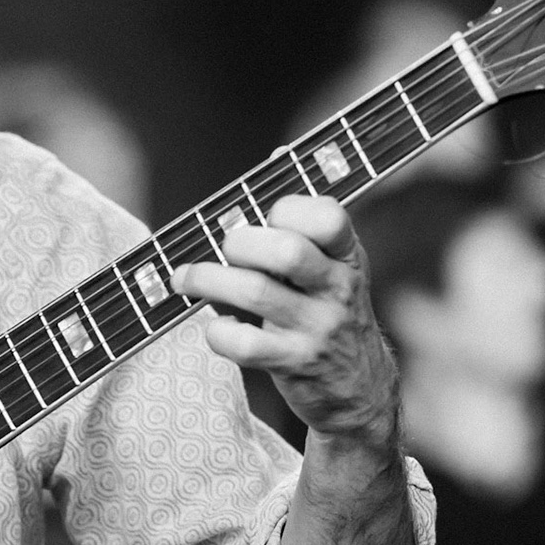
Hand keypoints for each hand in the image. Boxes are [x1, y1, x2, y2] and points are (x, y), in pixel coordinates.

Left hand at [173, 194, 397, 447]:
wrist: (359, 390)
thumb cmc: (328, 311)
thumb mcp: (332, 265)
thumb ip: (304, 219)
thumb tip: (279, 154)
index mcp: (348, 256)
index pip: (328, 217)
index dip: (287, 209)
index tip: (264, 216)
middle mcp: (339, 290)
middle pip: (286, 251)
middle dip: (241, 242)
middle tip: (224, 248)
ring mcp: (318, 329)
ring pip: (256, 293)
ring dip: (208, 280)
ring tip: (185, 278)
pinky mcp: (295, 364)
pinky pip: (246, 343)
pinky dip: (218, 332)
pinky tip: (215, 326)